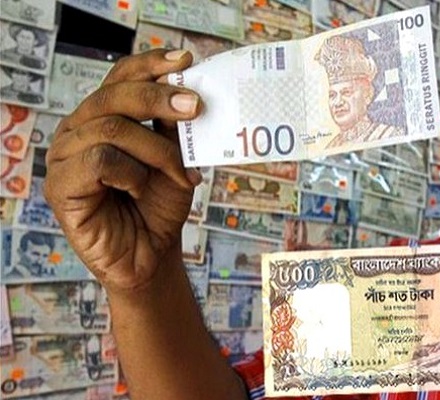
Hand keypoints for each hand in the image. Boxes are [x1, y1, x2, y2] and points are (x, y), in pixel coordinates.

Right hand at [45, 49, 201, 293]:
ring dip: (156, 151)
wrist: (152, 254)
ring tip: (179, 175)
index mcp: (102, 117)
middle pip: (114, 97)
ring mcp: (64, 157)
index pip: (120, 77)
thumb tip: (185, 88)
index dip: (150, 64)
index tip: (185, 60)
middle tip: (195, 107)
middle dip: (159, 98)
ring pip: (112, 129)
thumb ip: (171, 125)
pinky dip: (132, 173)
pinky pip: (100, 161)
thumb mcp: (174, 157)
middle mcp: (78, 130)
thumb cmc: (159, 204)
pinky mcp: (60, 187)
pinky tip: (141, 189)